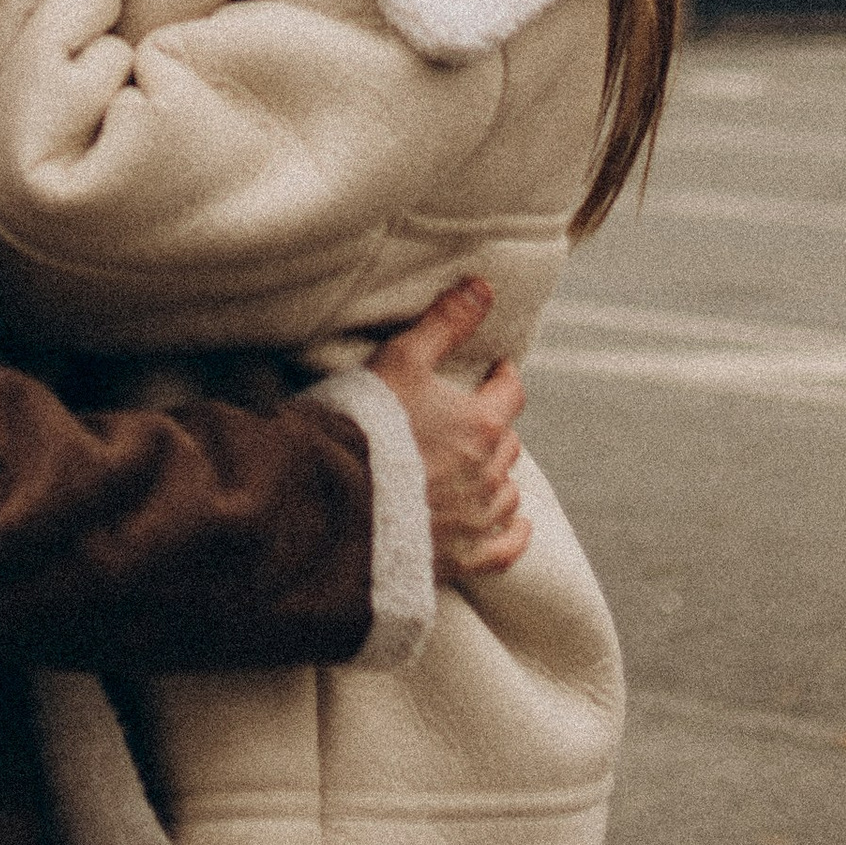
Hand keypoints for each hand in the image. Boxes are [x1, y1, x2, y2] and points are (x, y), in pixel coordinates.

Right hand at [367, 279, 528, 583]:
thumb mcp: (402, 359)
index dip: (503, 377)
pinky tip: (513, 526)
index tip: (496, 369)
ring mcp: (475, 521)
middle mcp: (488, 475)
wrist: (332, 504)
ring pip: (507, 494)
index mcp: (480, 425)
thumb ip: (445, 322)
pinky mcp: (459, 559)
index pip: (510, 392)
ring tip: (481, 468)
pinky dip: (513, 534)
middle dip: (494, 428)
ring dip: (497, 477)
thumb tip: (484, 285)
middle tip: (474, 420)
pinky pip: (505, 549)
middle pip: (508, 444)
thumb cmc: (364, 426)